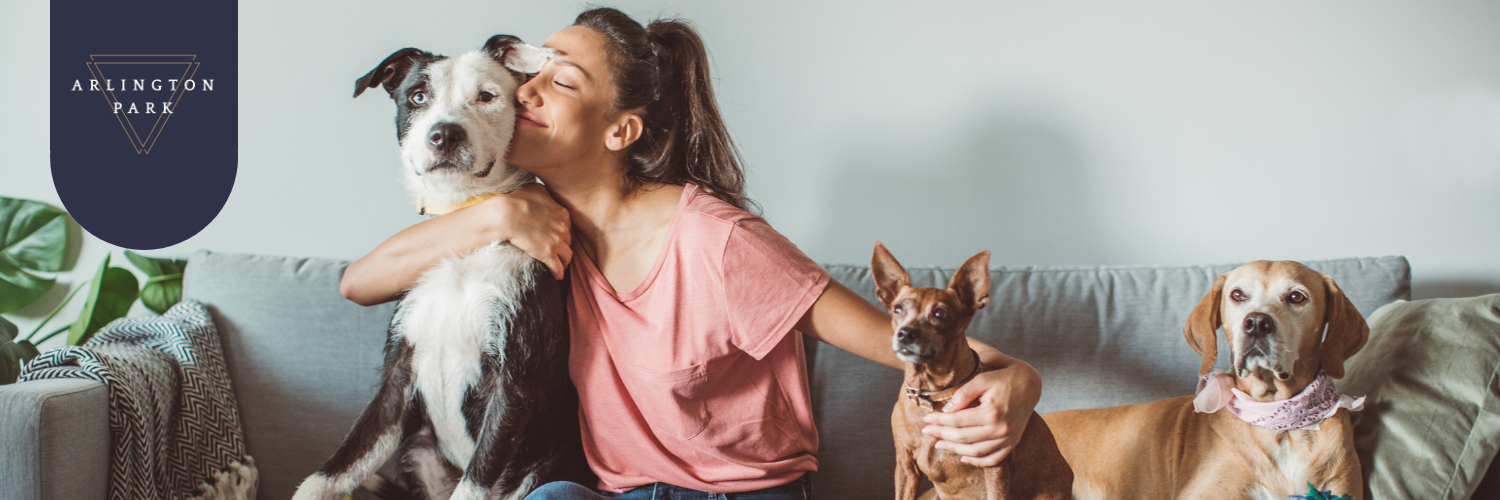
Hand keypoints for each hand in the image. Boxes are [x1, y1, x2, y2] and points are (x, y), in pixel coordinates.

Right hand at [481, 184, 571, 278]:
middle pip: (568, 240)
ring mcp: (557, 242)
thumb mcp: (536, 189)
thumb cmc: (517, 200)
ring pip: (567, 255)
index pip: (567, 225)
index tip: (556, 235)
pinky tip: (557, 275)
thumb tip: (547, 196)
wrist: (506, 214)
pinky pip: (558, 267)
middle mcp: (563, 228)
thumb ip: (547, 194)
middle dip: (563, 244)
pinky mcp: (548, 254)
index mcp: (562, 213)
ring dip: (564, 260)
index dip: (562, 231)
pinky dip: (558, 272)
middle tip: (557, 250)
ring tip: (560, 264)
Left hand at [920, 359, 1041, 466]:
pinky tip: (963, 458)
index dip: (939, 421)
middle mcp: (1000, 429)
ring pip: (976, 452)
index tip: (926, 419)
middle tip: (926, 432)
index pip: (957, 420)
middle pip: (963, 438)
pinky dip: (978, 462)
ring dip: (955, 450)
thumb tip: (946, 410)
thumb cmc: (1004, 377)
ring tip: (939, 444)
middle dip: (942, 435)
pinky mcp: (1013, 443)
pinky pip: (994, 459)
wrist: (1030, 384)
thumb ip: (964, 393)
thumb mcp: (983, 378)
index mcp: (992, 412)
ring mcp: (1008, 438)